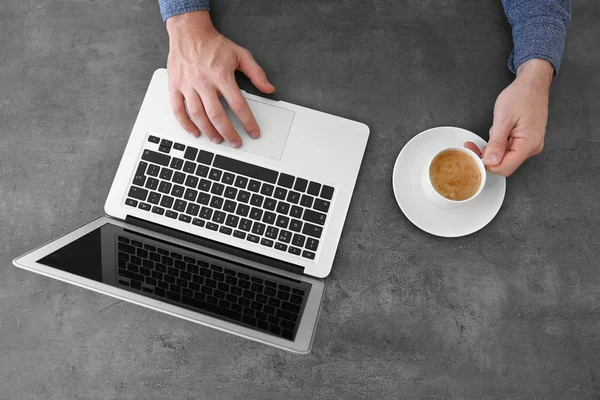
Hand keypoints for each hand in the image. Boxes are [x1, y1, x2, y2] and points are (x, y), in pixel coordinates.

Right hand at [166, 11, 274, 146]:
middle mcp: (204, 82)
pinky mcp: (174, 86)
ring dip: (209, 131)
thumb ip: (256, 73)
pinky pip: (178, 110)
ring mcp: (187, 85)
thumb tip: (269, 89)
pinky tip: (195, 131)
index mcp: (221, 75)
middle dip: (228, 133)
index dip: (247, 122)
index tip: (253, 132)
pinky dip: (186, 124)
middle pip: (217, 115)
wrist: (189, 31)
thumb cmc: (214, 44)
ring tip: (218, 139)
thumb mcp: (240, 54)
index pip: (238, 105)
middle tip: (235, 142)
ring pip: (198, 115)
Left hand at [464, 59, 553, 176]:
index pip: (505, 167)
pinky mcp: (526, 140)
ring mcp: (530, 144)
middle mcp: (532, 147)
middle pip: (504, 163)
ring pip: (505, 156)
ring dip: (494, 146)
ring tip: (495, 128)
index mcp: (529, 143)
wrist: (533, 83)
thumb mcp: (503, 118)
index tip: (473, 156)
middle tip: (472, 145)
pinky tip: (500, 129)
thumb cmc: (522, 95)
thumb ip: (497, 143)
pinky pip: (509, 148)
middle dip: (487, 155)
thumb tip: (491, 161)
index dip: (487, 165)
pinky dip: (500, 142)